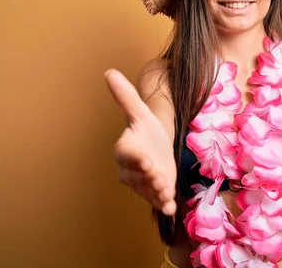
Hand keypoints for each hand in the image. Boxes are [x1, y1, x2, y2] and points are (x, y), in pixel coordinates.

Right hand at [105, 69, 176, 215]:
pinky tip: (172, 209)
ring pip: (147, 190)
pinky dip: (164, 206)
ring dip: (156, 193)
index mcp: (125, 149)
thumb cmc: (146, 128)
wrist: (157, 144)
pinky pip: (158, 201)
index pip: (126, 155)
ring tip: (167, 192)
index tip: (146, 161)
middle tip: (160, 178)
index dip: (135, 159)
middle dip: (148, 178)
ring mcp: (143, 183)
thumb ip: (126, 96)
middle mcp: (130, 169)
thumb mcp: (141, 112)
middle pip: (136, 176)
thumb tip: (109, 72)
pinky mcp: (156, 192)